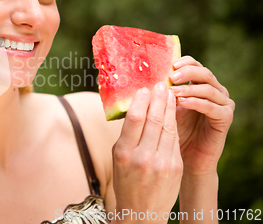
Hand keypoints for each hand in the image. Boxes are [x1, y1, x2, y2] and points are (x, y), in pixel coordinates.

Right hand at [112, 83, 182, 222]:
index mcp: (123, 153)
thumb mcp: (118, 158)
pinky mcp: (175, 166)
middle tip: (161, 84)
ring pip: (168, 126)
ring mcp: (162, 162)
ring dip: (169, 107)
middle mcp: (143, 157)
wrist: (142, 210)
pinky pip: (174, 139)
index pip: (134, 118)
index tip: (145, 88)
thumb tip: (136, 107)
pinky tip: (173, 113)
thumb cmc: (126, 180)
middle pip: (154, 119)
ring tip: (169, 94)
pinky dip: (174, 123)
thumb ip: (127, 135)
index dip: (141, 100)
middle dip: (158, 99)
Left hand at [170, 56, 234, 175]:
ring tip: (173, 92)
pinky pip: (212, 106)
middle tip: (171, 77)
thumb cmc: (171, 132)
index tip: (169, 65)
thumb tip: (143, 78)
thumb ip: (160, 94)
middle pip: (204, 73)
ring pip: (209, 88)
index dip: (184, 62)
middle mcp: (214, 91)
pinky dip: (197, 102)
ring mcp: (222, 104)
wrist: (185, 158)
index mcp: (199, 85)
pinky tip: (182, 103)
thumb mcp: (164, 109)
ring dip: (190, 88)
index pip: (195, 65)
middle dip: (187, 72)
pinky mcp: (225, 118)